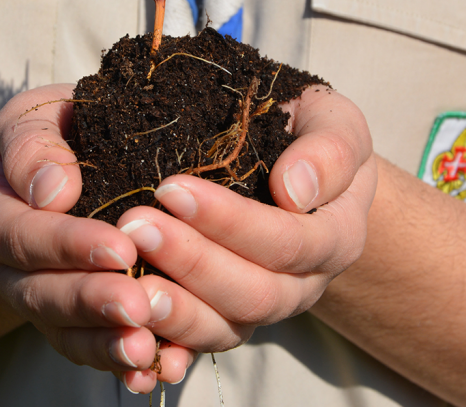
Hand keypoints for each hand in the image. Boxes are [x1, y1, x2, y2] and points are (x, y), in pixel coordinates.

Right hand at [0, 84, 194, 391]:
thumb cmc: (47, 133)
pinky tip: (158, 369)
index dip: (68, 245)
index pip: (21, 237)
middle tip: (138, 305)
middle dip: (91, 302)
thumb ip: (33, 145)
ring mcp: (36, 304)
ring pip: (65, 334)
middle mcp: (2, 272)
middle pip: (41, 295)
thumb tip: (53, 190)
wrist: (48, 169)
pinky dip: (121, 364)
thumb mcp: (28, 118)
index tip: (120, 248)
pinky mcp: (70, 325)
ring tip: (147, 348)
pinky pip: (91, 351)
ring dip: (106, 344)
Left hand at [115, 86, 375, 353]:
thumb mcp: (333, 121)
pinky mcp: (226, 321)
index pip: (287, 241)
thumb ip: (329, 151)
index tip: (171, 188)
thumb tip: (294, 191)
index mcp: (336, 237)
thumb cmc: (310, 132)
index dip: (230, 221)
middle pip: (255, 294)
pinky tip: (129, 329)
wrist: (299, 168)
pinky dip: (165, 342)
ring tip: (129, 285)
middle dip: (192, 262)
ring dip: (175, 309)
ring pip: (225, 329)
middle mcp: (304, 285)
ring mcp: (264, 309)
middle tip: (136, 227)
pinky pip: (197, 343)